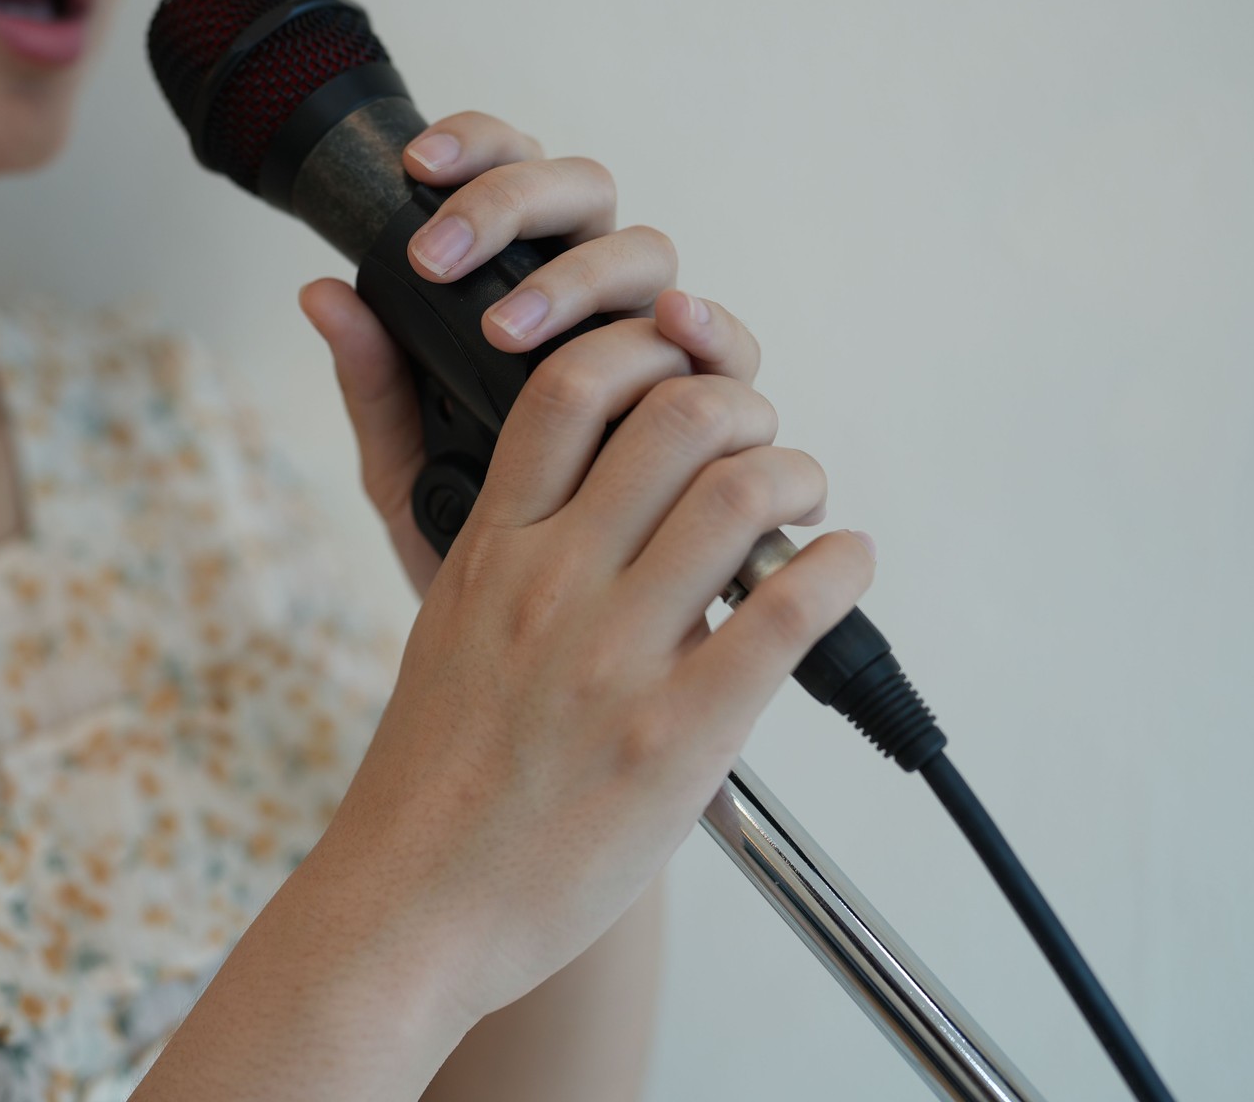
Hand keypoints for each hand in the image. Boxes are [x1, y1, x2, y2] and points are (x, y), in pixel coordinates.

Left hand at [298, 110, 800, 598]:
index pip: (517, 186)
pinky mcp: (713, 407)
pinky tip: (672, 330)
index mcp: (523, 297)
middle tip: (437, 262)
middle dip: (513, 208)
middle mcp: (595, 307)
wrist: (534, 666)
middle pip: (586, 197)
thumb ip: (375, 386)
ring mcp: (656, 349)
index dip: (479, 153)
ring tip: (509, 331)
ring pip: (648, 258)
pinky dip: (707, 327)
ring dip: (580, 277)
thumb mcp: (408, 473)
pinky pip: (727, 348)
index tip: (416, 169)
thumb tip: (320, 293)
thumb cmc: (475, 551)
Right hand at [299, 296, 875, 1032]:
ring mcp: (616, 657)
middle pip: (675, 415)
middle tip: (758, 439)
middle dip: (743, 404)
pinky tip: (840, 569)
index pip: (569, 387)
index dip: (642, 348)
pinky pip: (789, 612)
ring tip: (802, 502)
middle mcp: (551, 585)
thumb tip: (552, 484)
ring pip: (743, 495)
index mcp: (489, 550)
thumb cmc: (430, 773)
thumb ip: (490, 538)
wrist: (413, 905)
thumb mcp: (439, 622)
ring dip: (798, 476)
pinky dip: (839, 568)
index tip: (678, 365)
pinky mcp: (680, 735)